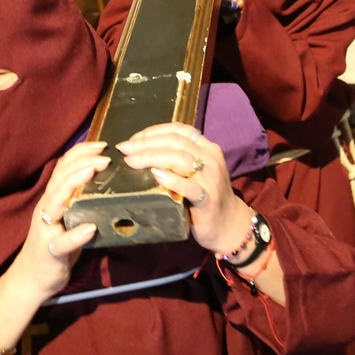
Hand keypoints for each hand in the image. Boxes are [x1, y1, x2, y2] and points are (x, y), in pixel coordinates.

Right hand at [3, 141, 106, 304]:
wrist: (31, 280)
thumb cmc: (55, 245)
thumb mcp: (67, 217)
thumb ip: (78, 200)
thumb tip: (105, 181)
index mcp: (51, 200)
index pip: (62, 169)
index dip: (80, 153)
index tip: (102, 144)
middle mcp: (46, 210)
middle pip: (59, 180)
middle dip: (81, 163)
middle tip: (105, 155)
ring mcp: (46, 230)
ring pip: (55, 203)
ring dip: (73, 185)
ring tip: (92, 173)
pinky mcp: (50, 252)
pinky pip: (62, 243)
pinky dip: (76, 235)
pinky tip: (90, 228)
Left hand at [119, 123, 248, 255]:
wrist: (229, 224)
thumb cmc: (207, 196)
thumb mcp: (196, 172)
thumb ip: (178, 160)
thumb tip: (142, 151)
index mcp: (207, 148)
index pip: (179, 130)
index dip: (154, 131)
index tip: (133, 139)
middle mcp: (210, 159)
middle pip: (175, 142)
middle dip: (146, 144)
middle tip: (125, 150)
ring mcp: (210, 178)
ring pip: (180, 159)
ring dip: (152, 157)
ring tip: (131, 161)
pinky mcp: (207, 199)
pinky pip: (188, 186)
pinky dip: (171, 179)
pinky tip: (156, 175)